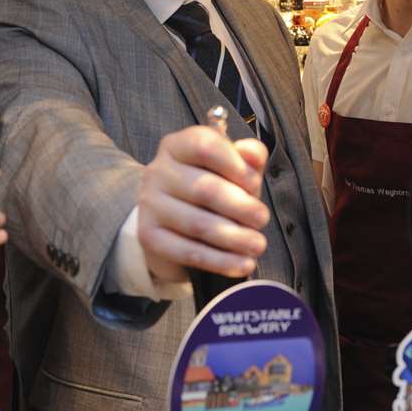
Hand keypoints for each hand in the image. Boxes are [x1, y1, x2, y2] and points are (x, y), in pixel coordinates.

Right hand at [137, 125, 269, 281]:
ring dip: (234, 237)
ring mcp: (149, 204)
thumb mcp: (231, 168)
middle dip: (240, 206)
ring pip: (197, 224)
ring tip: (258, 245)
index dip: (234, 164)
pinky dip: (219, 261)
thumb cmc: (211, 187)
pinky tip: (242, 265)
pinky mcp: (148, 236)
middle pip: (203, 189)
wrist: (173, 221)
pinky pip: (187, 252)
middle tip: (263, 219)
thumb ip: (247, 157)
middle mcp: (157, 171)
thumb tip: (254, 154)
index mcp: (177, 146)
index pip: (204, 146)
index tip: (255, 183)